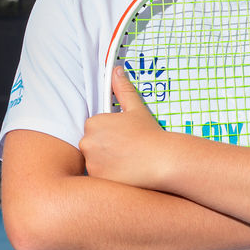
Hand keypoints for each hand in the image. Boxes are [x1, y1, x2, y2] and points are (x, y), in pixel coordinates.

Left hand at [80, 66, 166, 187]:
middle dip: (104, 149)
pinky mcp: (96, 179)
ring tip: (126, 163)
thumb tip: (116, 70)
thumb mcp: (136, 109)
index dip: (109, 133)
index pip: (94, 128)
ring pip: (93, 162)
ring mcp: (90, 162)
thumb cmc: (150, 134)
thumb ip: (122, 89)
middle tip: (126, 151)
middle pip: (91, 145)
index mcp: (94, 122)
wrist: (162, 160)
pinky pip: (97, 177)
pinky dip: (107, 176)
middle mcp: (87, 141)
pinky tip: (124, 173)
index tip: (124, 137)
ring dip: (104, 163)